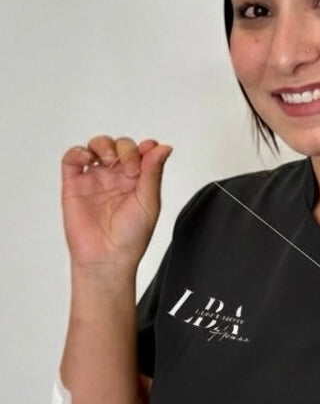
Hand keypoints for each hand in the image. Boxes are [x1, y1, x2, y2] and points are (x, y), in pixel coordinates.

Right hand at [61, 136, 171, 273]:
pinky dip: (78, 152)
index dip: (146, 147)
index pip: (142, 151)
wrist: (107, 258)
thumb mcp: (149, 201)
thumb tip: (163, 147)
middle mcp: (117, 176)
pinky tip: (88, 159)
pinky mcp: (74, 184)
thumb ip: (153, 172)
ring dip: (104, 145)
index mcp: (138, 179)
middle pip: (120, 145)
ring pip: (97, 146)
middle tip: (131, 169)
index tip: (149, 151)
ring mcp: (96, 179)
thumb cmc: (131, 236)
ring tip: (110, 160)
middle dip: (127, 149)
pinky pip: (72, 159)